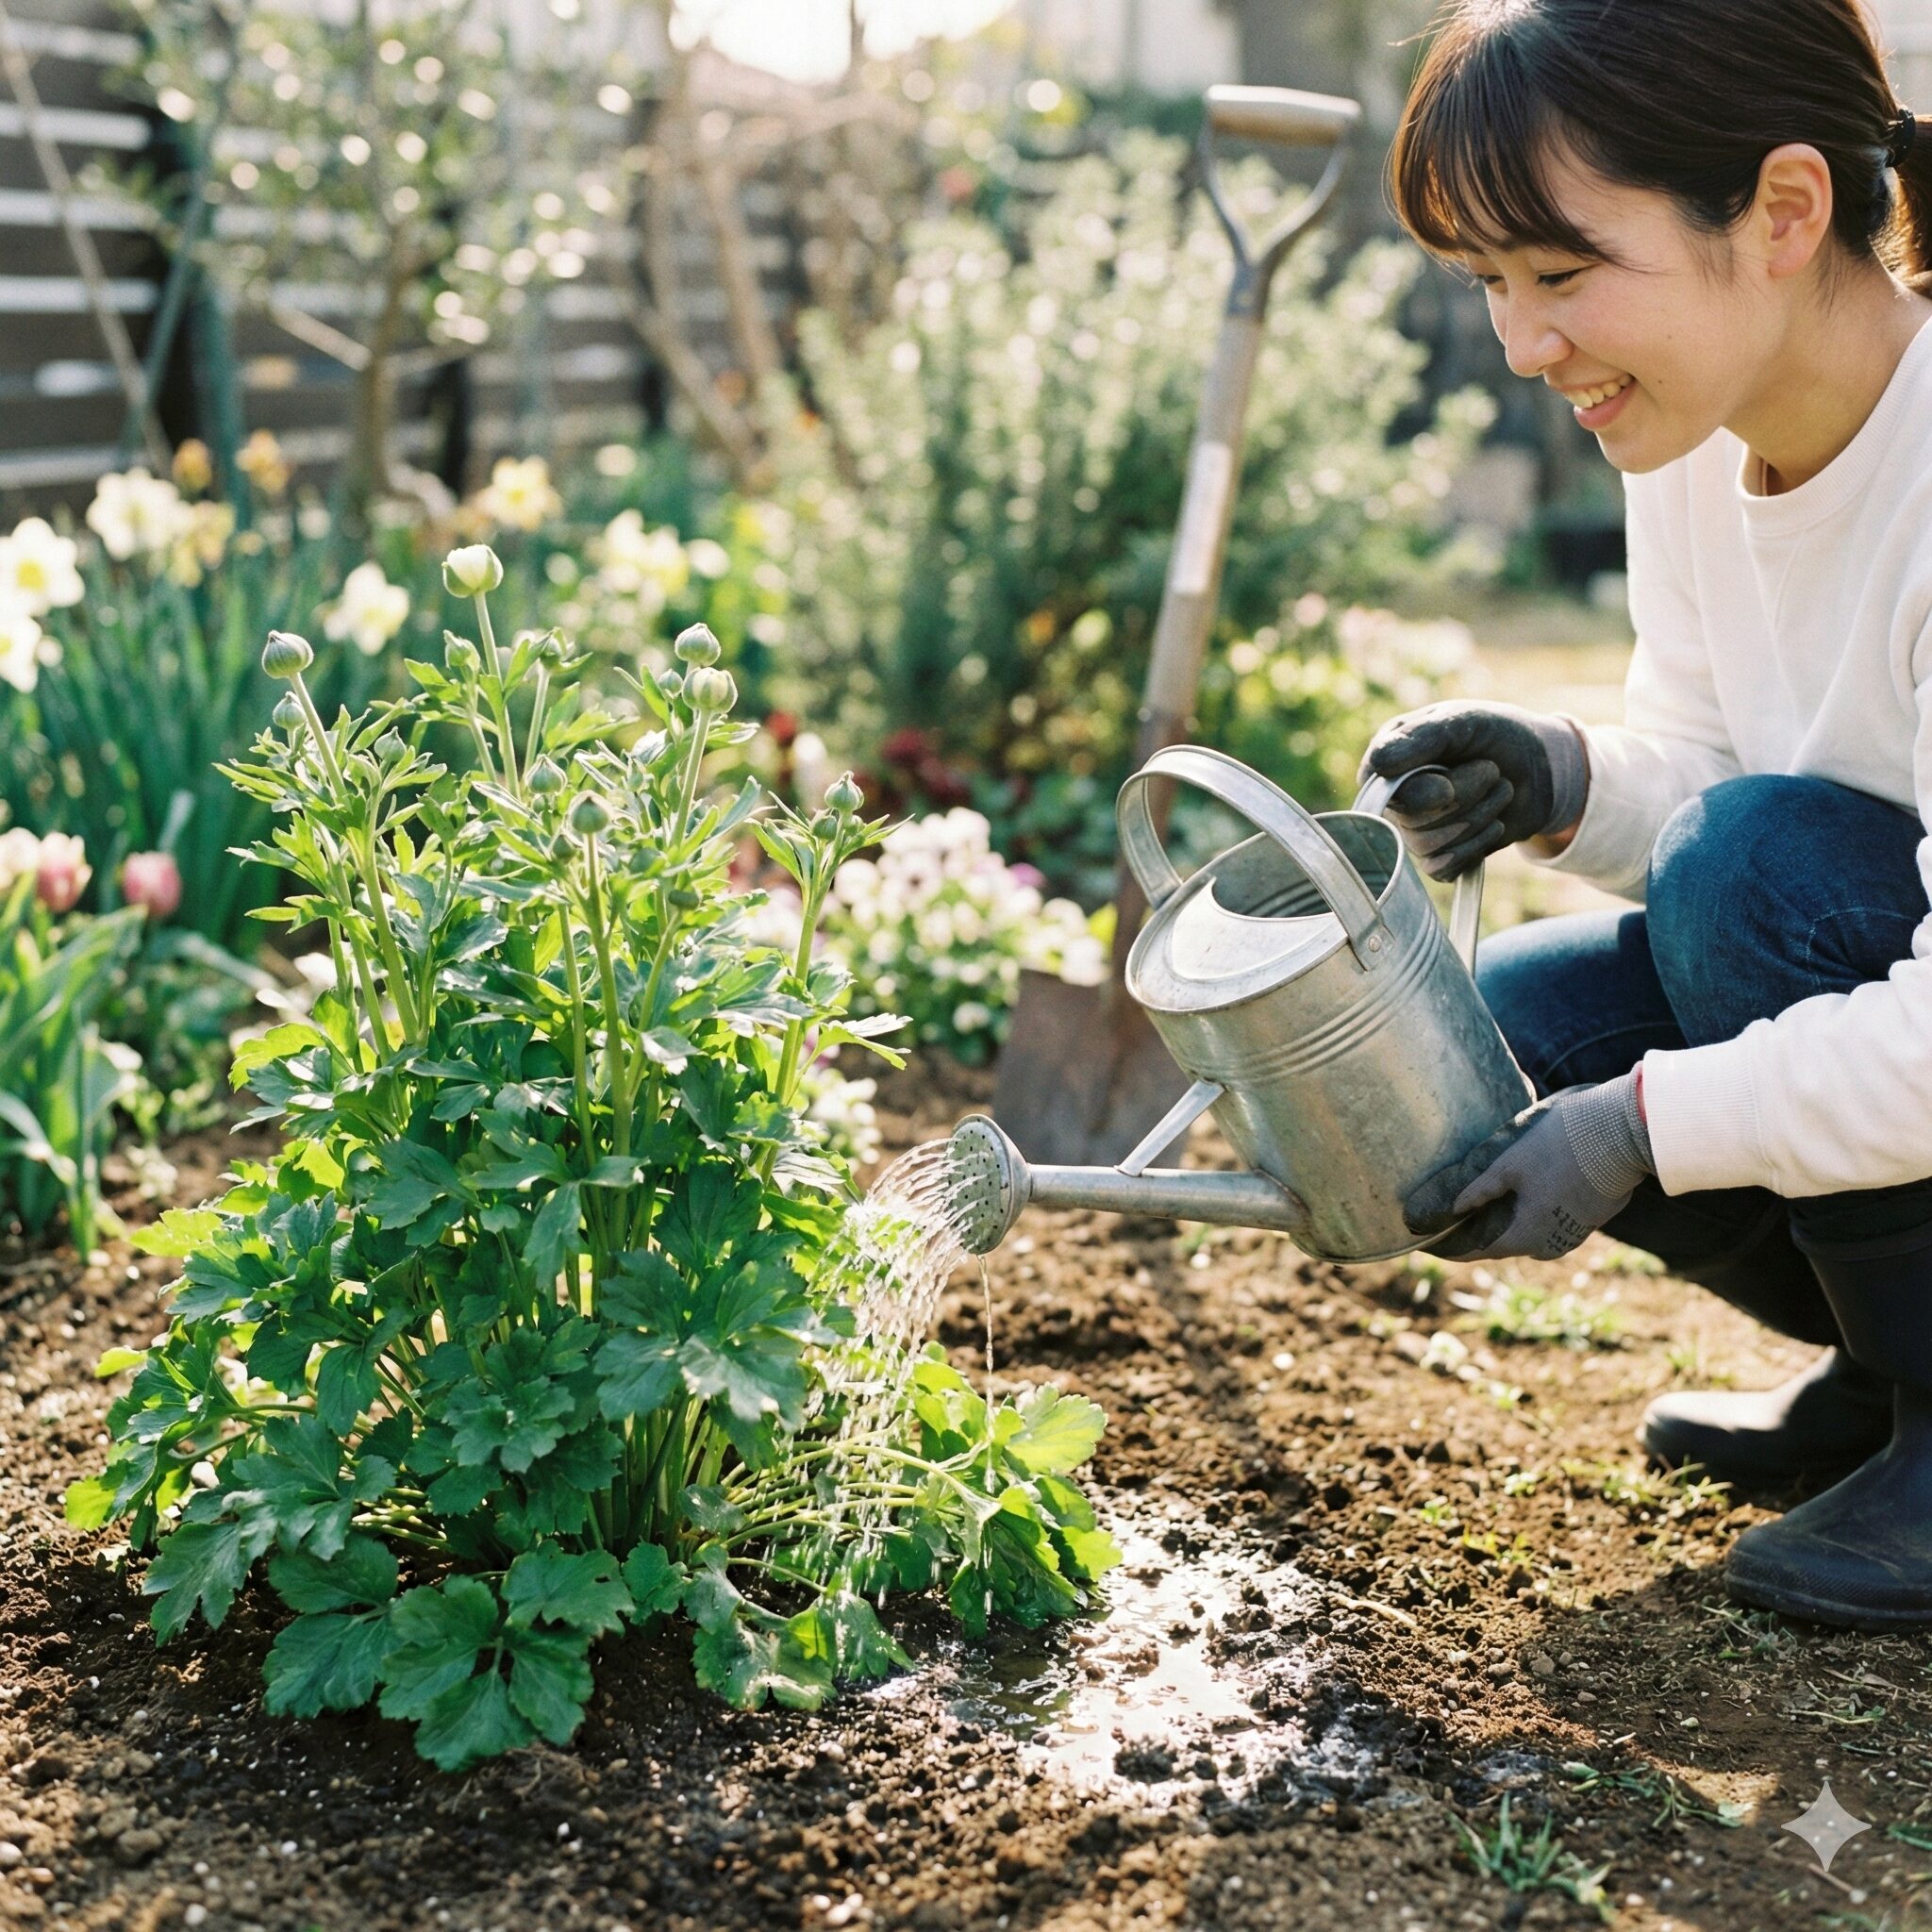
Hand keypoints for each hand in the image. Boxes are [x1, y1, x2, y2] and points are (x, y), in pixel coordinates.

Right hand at [1357, 701, 1587, 881]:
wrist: (1539, 765)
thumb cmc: (1495, 734)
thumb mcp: (1462, 722)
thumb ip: (1420, 739)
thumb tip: (1377, 765)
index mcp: (1389, 760)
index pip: (1382, 792)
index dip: (1419, 794)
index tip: (1448, 785)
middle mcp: (1396, 797)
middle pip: (1412, 821)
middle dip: (1464, 798)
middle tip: (1491, 771)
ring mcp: (1414, 830)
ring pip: (1430, 846)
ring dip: (1478, 818)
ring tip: (1499, 790)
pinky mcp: (1438, 856)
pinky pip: (1443, 868)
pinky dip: (1476, 846)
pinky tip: (1493, 824)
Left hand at [1405, 1073, 1651, 1261]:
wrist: (1624, 1133)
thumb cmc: (1562, 1144)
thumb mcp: (1510, 1163)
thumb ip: (1479, 1189)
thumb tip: (1451, 1209)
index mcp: (1527, 1235)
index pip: (1478, 1249)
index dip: (1450, 1246)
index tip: (1425, 1243)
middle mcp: (1550, 1244)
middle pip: (1502, 1242)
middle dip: (1474, 1233)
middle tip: (1446, 1221)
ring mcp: (1573, 1232)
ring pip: (1528, 1232)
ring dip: (1503, 1222)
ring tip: (1476, 1209)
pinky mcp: (1589, 1215)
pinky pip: (1549, 1221)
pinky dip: (1528, 1213)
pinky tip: (1516, 1196)